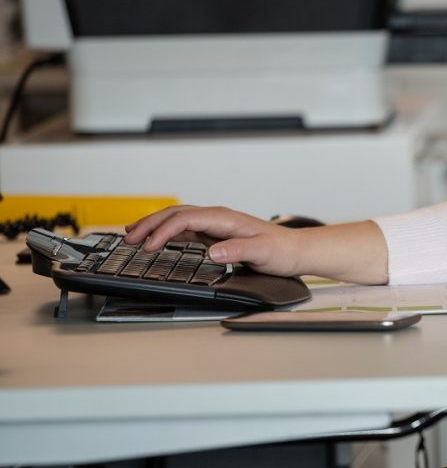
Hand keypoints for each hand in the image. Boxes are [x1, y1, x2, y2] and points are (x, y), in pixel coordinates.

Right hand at [124, 205, 304, 276]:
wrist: (296, 251)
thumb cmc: (282, 251)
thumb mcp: (262, 253)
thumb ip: (237, 251)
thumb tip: (212, 252)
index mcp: (225, 219)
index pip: (185, 219)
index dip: (164, 232)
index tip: (149, 246)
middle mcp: (218, 218)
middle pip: (175, 214)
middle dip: (149, 225)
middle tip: (128, 238)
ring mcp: (216, 225)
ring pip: (178, 219)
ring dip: (154, 226)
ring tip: (133, 235)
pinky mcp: (216, 234)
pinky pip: (186, 229)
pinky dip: (167, 232)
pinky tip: (157, 239)